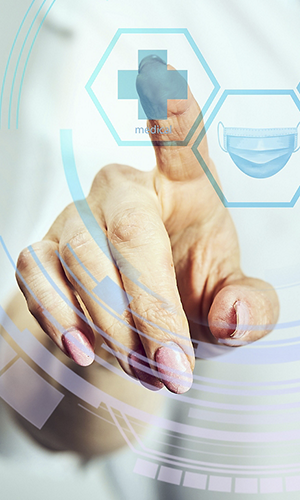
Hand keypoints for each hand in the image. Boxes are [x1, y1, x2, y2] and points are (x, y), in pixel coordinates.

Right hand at [16, 56, 278, 394]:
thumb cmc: (190, 304)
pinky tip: (81, 347)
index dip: (172, 111)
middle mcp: (125, 190)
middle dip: (151, 305)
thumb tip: (234, 315)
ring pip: (82, 253)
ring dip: (111, 322)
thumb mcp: (229, 308)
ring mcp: (77, 217)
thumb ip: (248, 309)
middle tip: (174, 368)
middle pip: (130, 227)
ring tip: (139, 367)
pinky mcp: (42, 250)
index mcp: (185, 189)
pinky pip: (37, 271)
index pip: (183, 142)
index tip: (160, 74)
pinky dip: (57, 313)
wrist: (136, 333)